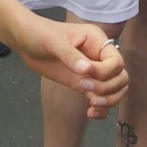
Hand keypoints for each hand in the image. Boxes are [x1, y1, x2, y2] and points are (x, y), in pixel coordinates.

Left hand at [9, 15, 129, 119]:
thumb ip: (70, 55)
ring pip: (115, 90)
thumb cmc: (39, 33)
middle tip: (85, 88)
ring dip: (109, 101)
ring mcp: (93, 71)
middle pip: (120, 77)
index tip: (85, 75)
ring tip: (91, 104)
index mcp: (96, 40)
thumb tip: (86, 71)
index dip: (105, 72)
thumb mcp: (52, 41)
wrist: (25, 41)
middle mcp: (99, 56)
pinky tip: (90, 113)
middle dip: (108, 87)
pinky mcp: (84, 84)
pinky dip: (102, 109)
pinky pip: (102, 99)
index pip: (116, 61)